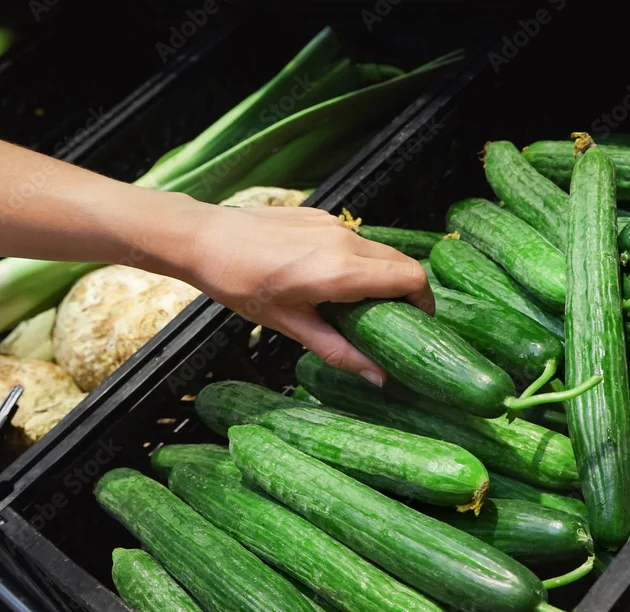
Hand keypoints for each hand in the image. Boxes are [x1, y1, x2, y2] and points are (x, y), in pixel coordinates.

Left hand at [177, 200, 433, 385]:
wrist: (205, 238)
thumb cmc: (242, 285)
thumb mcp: (291, 325)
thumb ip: (339, 351)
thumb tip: (378, 377)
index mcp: (342, 271)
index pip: (411, 279)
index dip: (424, 303)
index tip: (417, 324)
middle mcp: (346, 241)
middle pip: (402, 263)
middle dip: (406, 293)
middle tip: (390, 322)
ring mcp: (334, 224)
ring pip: (379, 250)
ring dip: (381, 276)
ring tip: (357, 304)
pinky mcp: (321, 215)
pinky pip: (355, 240)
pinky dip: (358, 261)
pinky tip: (328, 280)